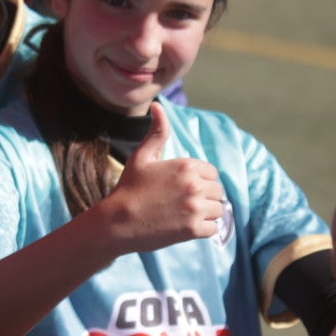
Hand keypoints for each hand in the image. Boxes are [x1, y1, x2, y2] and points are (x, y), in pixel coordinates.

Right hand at [98, 102, 225, 253]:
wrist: (117, 222)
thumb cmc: (129, 188)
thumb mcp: (142, 156)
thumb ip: (157, 132)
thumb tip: (157, 105)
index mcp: (186, 166)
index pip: (212, 173)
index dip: (200, 180)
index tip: (184, 188)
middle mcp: (195, 185)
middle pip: (218, 191)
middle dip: (205, 196)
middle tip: (183, 203)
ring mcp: (195, 208)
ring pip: (218, 209)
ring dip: (206, 213)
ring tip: (185, 215)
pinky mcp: (193, 230)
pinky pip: (213, 229)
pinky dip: (204, 229)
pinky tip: (187, 226)